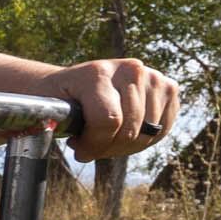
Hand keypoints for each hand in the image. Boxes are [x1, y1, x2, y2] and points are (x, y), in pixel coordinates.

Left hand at [56, 57, 179, 161]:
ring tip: (105, 139)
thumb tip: (82, 149)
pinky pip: (162, 130)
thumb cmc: (60, 98)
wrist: (76, 81)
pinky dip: (143, 141)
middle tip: (90, 147)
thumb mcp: (51, 110)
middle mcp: (131, 69)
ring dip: (124, 147)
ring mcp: (154, 77)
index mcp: (99, 72)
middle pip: (130, 130)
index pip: (109, 120)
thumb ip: (64, 126)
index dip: (94, 144)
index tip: (79, 150)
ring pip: (147, 133)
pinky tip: (123, 134)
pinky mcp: (169, 88)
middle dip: (107, 148)